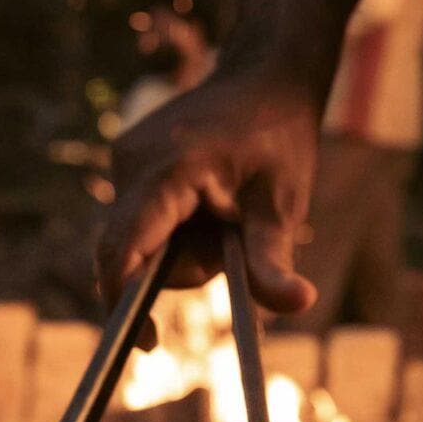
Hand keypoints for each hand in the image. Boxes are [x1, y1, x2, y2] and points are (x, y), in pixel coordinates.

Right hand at [96, 68, 320, 316]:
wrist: (265, 76)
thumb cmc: (279, 139)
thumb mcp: (282, 205)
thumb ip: (274, 260)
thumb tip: (300, 304)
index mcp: (167, 171)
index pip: (122, 252)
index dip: (123, 304)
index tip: (149, 345)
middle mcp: (131, 163)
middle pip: (130, 253)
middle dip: (176, 266)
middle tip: (229, 241)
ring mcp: (123, 159)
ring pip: (135, 239)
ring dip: (176, 247)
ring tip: (221, 215)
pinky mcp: (125, 161)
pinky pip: (138, 220)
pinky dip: (169, 228)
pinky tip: (203, 203)